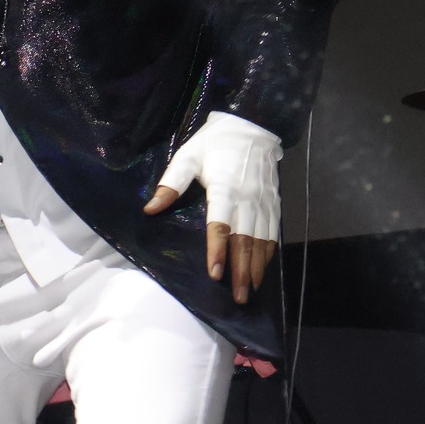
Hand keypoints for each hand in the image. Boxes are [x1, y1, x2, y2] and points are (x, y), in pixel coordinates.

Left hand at [143, 111, 283, 304]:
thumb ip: (171, 184)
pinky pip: (273, 233)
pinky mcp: (274, 202)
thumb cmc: (213, 143)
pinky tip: (261, 270)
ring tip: (249, 290)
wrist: (251, 126)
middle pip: (246, 240)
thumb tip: (150, 210)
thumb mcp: (187, 157)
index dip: (218, 251)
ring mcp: (264, 202)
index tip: (215, 274)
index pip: (221, 226)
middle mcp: (248, 198)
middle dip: (241, 270)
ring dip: (256, 268)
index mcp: (224, 188)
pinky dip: (268, 254)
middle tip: (237, 297)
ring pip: (262, 241)